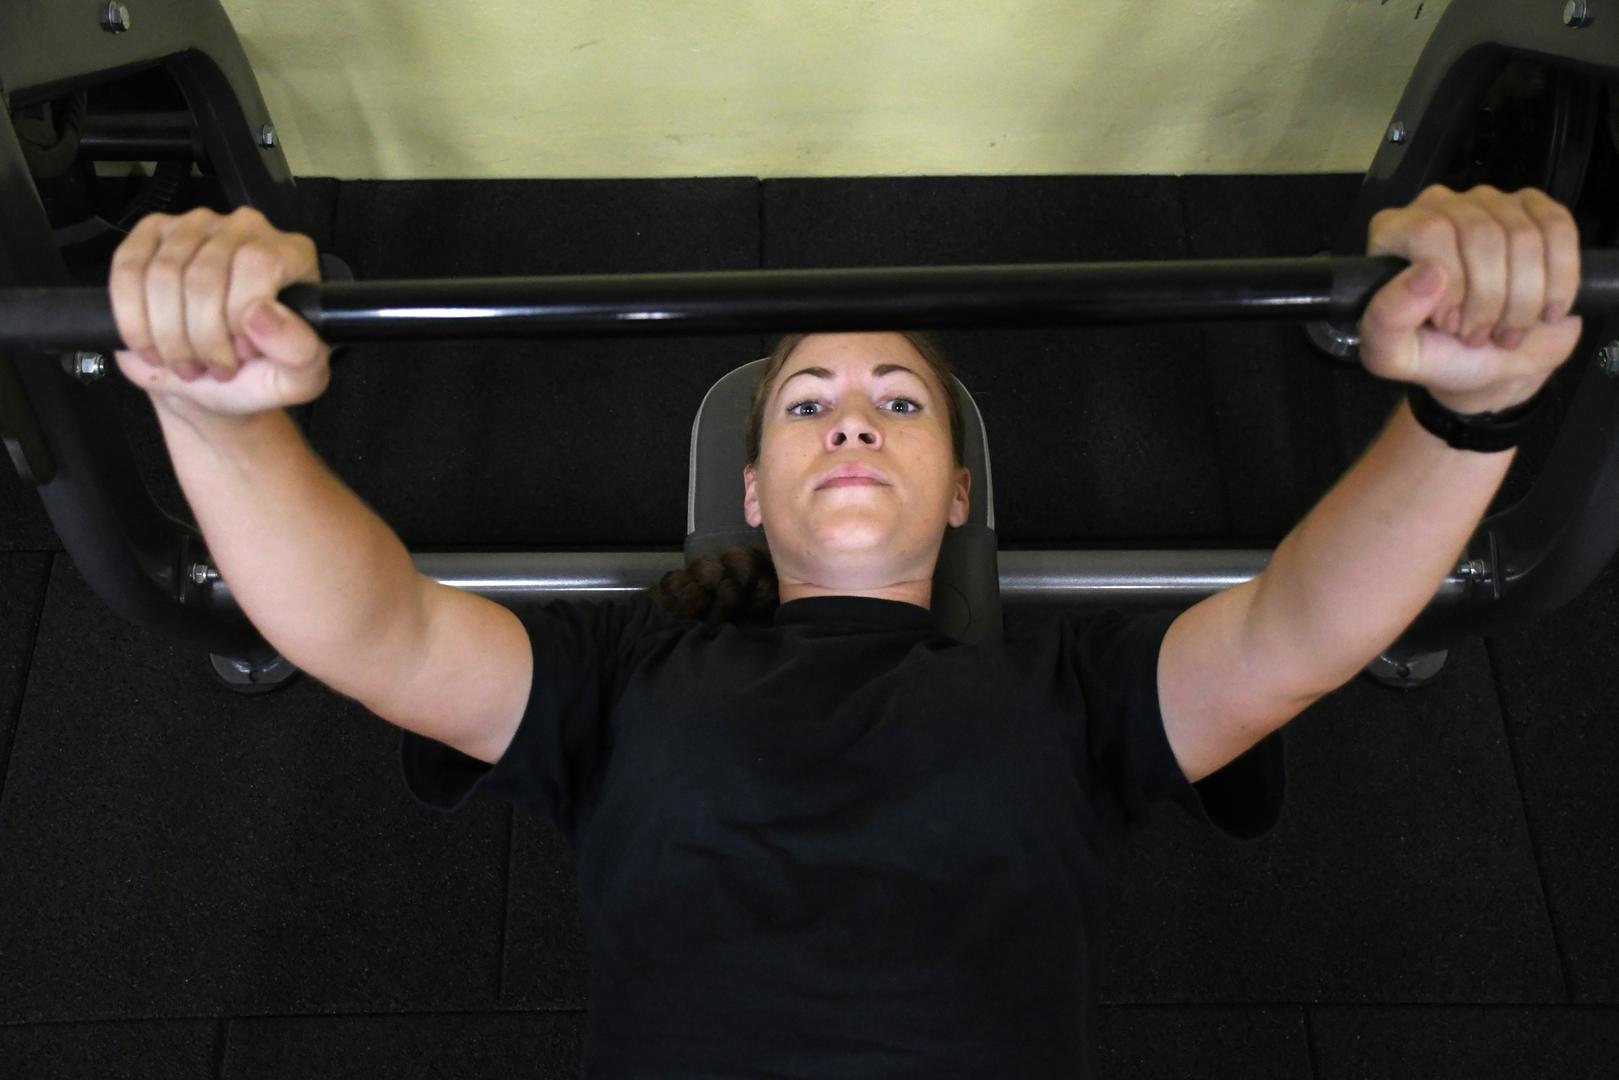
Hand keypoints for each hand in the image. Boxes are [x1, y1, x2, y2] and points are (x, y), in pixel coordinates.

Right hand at [108, 206, 329, 423]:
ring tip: (186, 361)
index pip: (256, 264)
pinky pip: (127, 271)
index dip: (239, 317)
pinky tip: (152, 343)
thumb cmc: (256, 374)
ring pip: (162, 276)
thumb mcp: (297, 380)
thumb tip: (263, 315)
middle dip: (201, 338)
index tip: (241, 352)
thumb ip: (301, 354)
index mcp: (291, 255)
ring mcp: (195, 226)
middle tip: (211, 367)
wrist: (209, 381)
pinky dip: (134, 319)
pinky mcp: (151, 233)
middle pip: (204, 276)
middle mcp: (246, 229)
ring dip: (167, 335)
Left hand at [1360, 184, 1583, 414]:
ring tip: (1506, 328)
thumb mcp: (1396, 355)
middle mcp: (1439, 207)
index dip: (1451, 284)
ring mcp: (1489, 203)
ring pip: (1523, 235)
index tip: (1450, 324)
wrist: (1494, 365)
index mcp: (1394, 232)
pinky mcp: (1535, 210)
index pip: (1431, 232)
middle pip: (1481, 234)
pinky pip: (1559, 229)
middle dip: (1489, 298)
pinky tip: (1545, 309)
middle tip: (1479, 335)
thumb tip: (1426, 274)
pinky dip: (1559, 280)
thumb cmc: (1439, 355)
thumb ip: (1387, 320)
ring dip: (1524, 298)